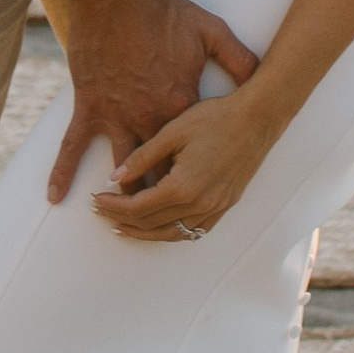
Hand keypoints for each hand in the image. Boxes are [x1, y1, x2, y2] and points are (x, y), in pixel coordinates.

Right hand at [47, 0, 255, 203]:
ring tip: (118, 217)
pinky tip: (54, 196)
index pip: (190, 150)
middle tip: (160, 217)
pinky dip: (62, 172)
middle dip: (159, 194)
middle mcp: (150, 119)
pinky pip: (72, 147)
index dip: (192, 170)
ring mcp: (117, 116)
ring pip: (120, 168)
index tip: (197, 188)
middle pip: (157, 169)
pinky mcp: (89, 108)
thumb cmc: (166, 12)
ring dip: (121, 195)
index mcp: (180, 106)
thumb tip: (259, 74)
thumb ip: (238, 57)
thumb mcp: (212, 32)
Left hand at [94, 81, 283, 242]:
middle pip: (150, 223)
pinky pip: (192, 231)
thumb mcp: (172, 132)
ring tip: (121, 225)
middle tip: (100, 210)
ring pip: (171, 234)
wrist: (257, 118)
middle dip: (121, 219)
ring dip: (143, 232)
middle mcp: (199, 205)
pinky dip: (170, 232)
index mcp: (182, 187)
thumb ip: (142, 157)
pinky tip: (158, 225)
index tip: (96, 199)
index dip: (113, 206)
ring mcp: (214, 208)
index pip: (137, 208)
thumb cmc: (215, 118)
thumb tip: (115, 177)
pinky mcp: (224, 206)